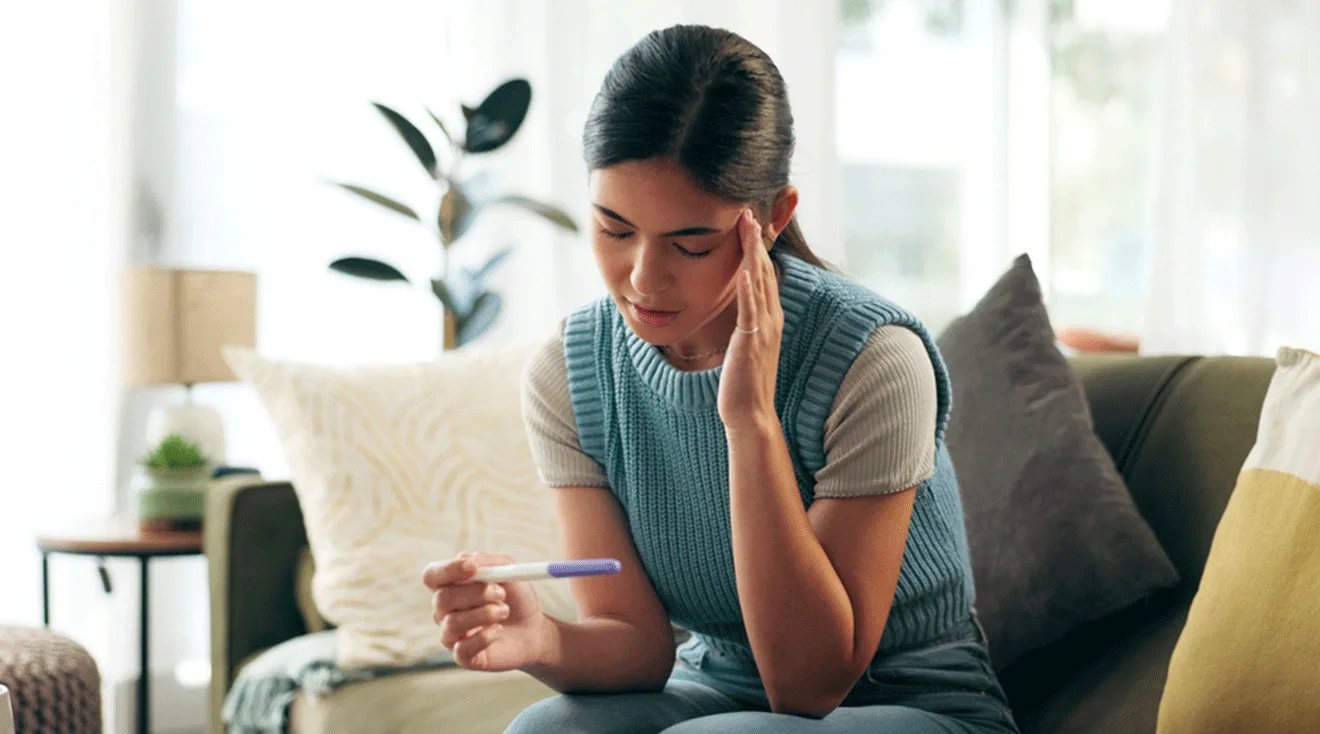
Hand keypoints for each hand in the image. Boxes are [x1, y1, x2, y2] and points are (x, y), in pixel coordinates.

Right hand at [422, 552, 546, 671]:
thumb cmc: (516, 598)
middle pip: (442, 598)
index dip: (448, 570)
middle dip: (476, 593)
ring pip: (452, 623)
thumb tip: (466, 559)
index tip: (473, 568)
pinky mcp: (463, 657)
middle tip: (501, 594)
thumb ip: (489, 562)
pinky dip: (485, 637)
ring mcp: (451, 635)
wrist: (534, 630)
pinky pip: (462, 648)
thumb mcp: (509, 571)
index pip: (432, 575)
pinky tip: (498, 631)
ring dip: (485, 614)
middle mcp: (444, 611)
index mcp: (450, 585)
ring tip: (504, 611)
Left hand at [718, 209, 783, 433]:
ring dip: (752, 255)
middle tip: (748, 211)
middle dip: (755, 241)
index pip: (764, 273)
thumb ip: (748, 320)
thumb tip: (741, 303)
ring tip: (747, 228)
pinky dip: (748, 291)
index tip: (749, 221)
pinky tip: (744, 272)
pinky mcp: (751, 344)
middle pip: (764, 271)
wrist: (751, 413)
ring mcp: (763, 330)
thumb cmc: (744, 381)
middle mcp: (772, 319)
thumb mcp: (747, 342)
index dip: (757, 247)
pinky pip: (750, 313)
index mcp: (770, 317)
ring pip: (759, 284)